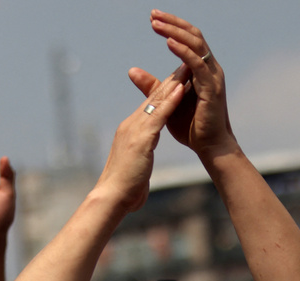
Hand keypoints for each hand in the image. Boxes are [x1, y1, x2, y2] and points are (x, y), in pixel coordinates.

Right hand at [94, 72, 186, 211]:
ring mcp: (134, 130)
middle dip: (169, 81)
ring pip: (156, 102)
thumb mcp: (136, 166)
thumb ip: (141, 158)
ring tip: (187, 68)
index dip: (163, 92)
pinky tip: (181, 89)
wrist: (112, 198)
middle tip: (185, 64)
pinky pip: (159, 116)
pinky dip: (170, 101)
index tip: (177, 79)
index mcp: (131, 131)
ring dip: (173, 84)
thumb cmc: (125, 188)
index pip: (150, 107)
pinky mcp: (141, 139)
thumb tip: (143, 160)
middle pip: (153, 98)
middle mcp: (131, 125)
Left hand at [128, 10, 236, 160]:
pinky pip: (197, 64)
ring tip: (156, 24)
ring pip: (196, 45)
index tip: (152, 19)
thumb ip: (152, 85)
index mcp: (201, 70)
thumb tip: (132, 71)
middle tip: (152, 15)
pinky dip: (183, 51)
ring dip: (175, 32)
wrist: (209, 147)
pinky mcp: (212, 89)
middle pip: (193, 36)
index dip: (172, 26)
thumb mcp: (166, 102)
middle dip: (173, 23)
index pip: (188, 39)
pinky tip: (168, 42)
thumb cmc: (191, 127)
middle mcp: (210, 69)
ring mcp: (213, 78)